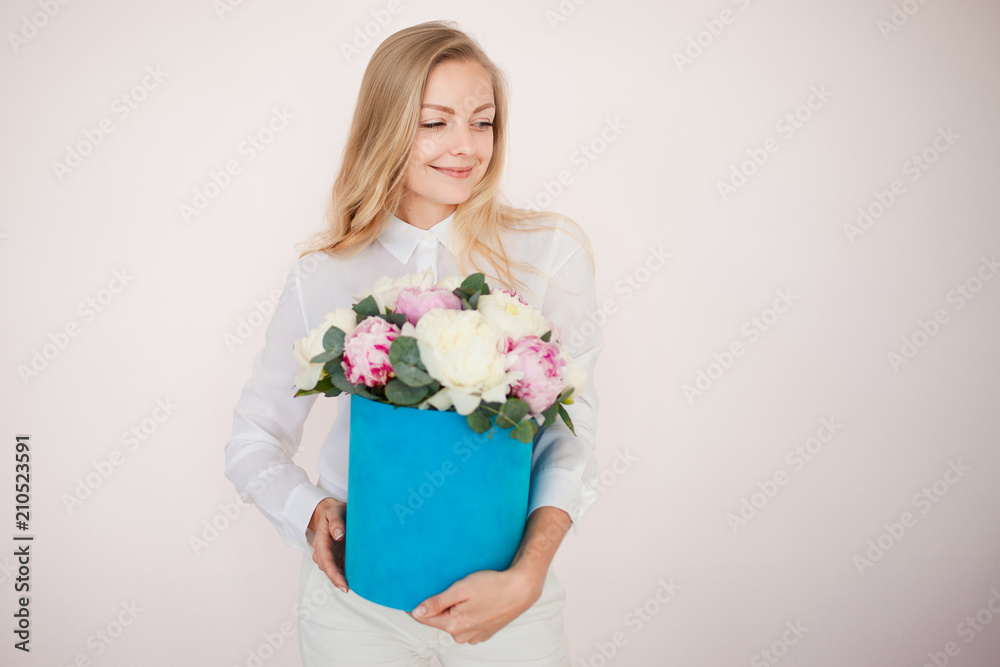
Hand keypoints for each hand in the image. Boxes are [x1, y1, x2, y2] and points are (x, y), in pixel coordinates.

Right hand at [308, 497, 348, 592]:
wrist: (334, 512)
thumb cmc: (335, 512)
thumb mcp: (335, 512)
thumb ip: (336, 522)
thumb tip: (338, 535)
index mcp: (321, 540)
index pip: (326, 560)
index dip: (334, 574)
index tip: (343, 585)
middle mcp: (322, 550)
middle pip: (328, 569)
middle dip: (337, 580)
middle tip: (349, 589)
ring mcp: (329, 554)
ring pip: (333, 570)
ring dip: (342, 578)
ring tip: (356, 585)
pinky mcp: (335, 556)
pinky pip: (339, 567)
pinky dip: (346, 574)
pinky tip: (356, 579)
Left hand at [406, 568, 542, 643]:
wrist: (521, 589)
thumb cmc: (493, 586)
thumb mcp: (461, 589)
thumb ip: (437, 602)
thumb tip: (417, 612)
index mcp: (454, 625)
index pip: (425, 619)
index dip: (416, 606)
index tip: (410, 594)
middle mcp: (463, 635)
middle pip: (440, 620)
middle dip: (438, 606)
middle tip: (447, 587)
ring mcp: (475, 636)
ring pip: (454, 622)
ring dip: (454, 609)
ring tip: (466, 592)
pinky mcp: (485, 632)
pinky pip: (468, 624)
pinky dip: (467, 613)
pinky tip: (476, 600)